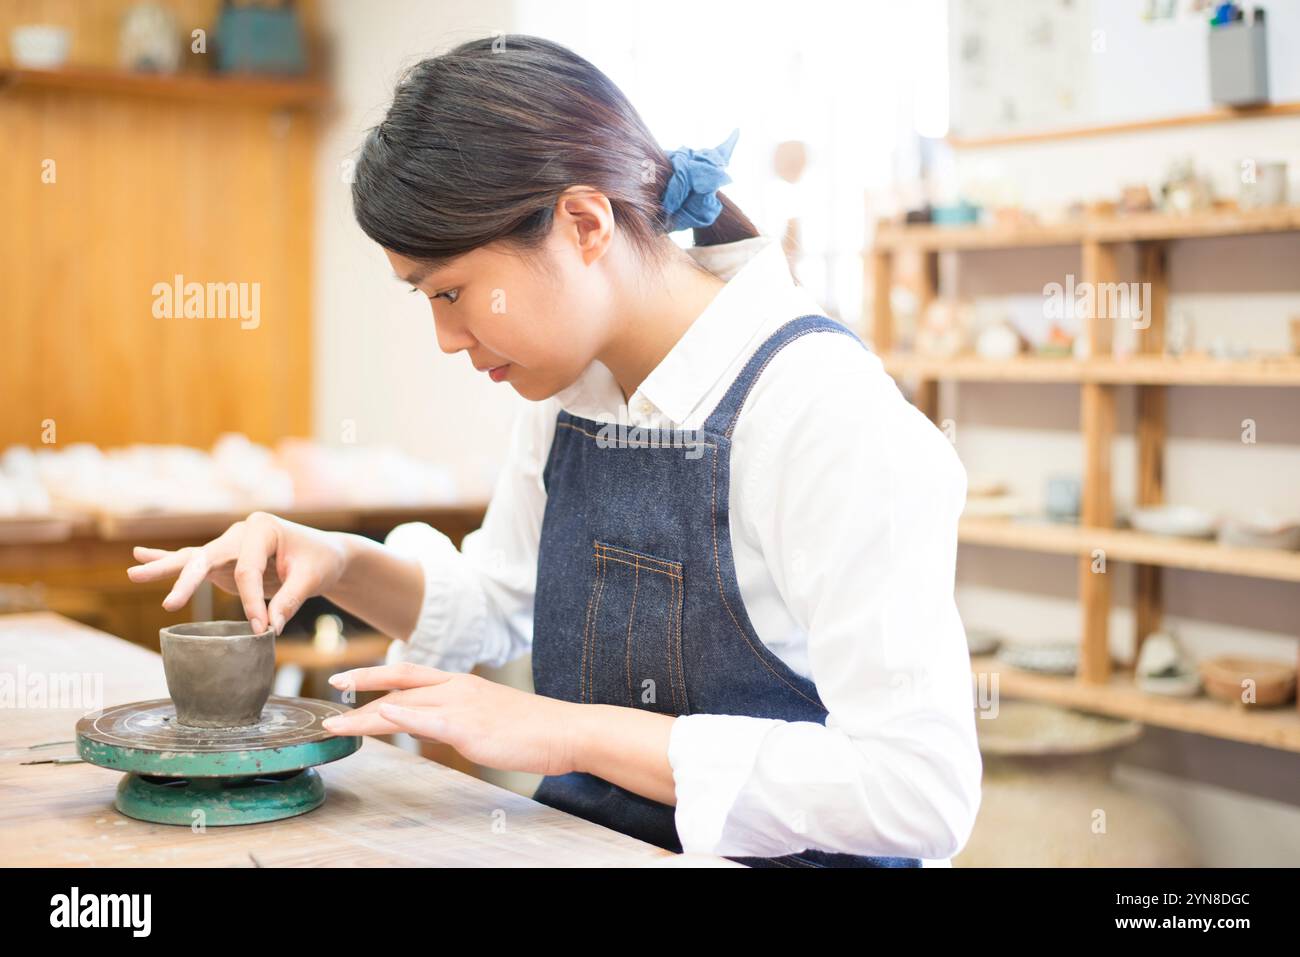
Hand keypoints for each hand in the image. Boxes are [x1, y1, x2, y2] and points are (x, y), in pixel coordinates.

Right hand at [125, 511, 348, 634]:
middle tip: (171, 603)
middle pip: (208, 557)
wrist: (326, 555)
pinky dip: (167, 559)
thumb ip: (289, 601)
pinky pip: (193, 562)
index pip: (248, 569)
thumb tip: (269, 628)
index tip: (263, 629)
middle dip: (188, 581)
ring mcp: (229, 546)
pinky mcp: (224, 562)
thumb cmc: (320, 562)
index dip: (253, 601)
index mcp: (262, 528)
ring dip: (163, 567)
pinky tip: (140, 556)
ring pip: (193, 558)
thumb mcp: (312, 579)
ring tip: (133, 573)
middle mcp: (240, 533)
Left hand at [321, 663, 581, 776]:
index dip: (374, 675)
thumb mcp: (484, 716)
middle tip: (328, 696)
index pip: (408, 674)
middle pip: (398, 684)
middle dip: (360, 687)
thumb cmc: (531, 728)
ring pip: (404, 704)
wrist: (564, 730)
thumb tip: (418, 725)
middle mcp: (456, 688)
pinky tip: (381, 716)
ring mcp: (461, 707)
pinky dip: (402, 717)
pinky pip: (428, 721)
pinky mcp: (469, 728)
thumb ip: (449, 717)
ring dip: (366, 713)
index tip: (345, 678)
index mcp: (460, 683)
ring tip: (335, 723)